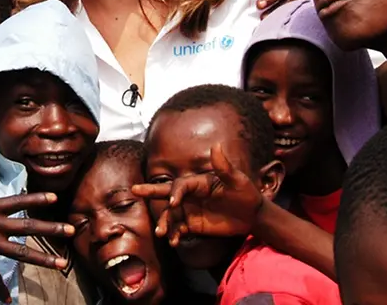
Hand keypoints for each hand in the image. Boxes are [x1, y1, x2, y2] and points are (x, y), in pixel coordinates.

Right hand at [0, 192, 73, 302]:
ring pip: (22, 253)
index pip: (18, 201)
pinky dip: (1, 291)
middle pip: (29, 227)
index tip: (55, 198)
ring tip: (62, 264)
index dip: (37, 199)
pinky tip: (8, 301)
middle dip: (52, 229)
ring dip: (44, 259)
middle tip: (71, 230)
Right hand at [131, 144, 262, 246]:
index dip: (176, 193)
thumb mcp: (237, 180)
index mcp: (198, 182)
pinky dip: (174, 235)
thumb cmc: (245, 193)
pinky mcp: (193, 224)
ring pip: (170, 215)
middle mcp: (190, 195)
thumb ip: (224, 166)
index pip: (181, 185)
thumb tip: (216, 145)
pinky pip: (178, 229)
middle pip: (166, 192)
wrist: (251, 215)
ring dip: (164, 223)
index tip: (174, 204)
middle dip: (150, 191)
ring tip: (161, 233)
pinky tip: (173, 242)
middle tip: (135, 190)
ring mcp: (190, 210)